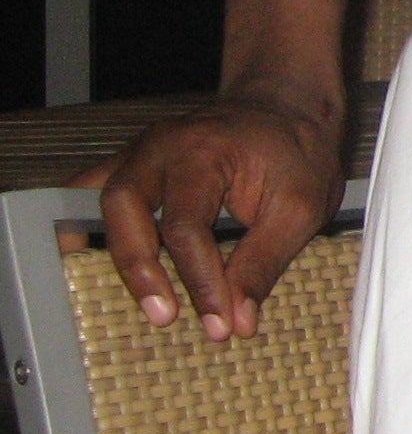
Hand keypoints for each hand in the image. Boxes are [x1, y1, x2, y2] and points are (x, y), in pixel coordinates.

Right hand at [83, 88, 344, 339]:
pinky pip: (92, 190)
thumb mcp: (301, 205)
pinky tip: (91, 260)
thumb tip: (238, 320)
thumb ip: (266, 262)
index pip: (187, 227)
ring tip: (139, 300)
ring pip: (102, 199)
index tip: (221, 325)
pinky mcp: (132, 163)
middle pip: (125, 207)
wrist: (287, 108)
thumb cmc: (296, 153)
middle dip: (141, 269)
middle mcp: (161, 146)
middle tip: (166, 316)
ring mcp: (140, 151)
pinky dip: (86, 223)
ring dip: (116, 252)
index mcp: (204, 150)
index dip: (201, 282)